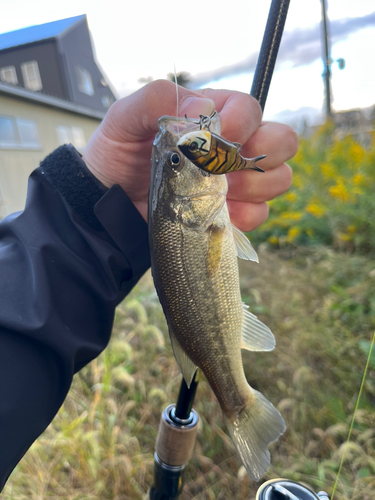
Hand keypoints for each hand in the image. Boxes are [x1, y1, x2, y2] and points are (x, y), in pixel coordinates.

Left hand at [83, 80, 297, 229]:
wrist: (113, 201)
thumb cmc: (119, 153)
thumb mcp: (126, 118)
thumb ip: (158, 99)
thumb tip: (201, 109)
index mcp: (213, 115)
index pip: (250, 109)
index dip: (241, 123)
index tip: (214, 140)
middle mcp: (232, 146)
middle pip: (281, 141)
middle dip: (260, 154)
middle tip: (224, 168)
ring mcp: (236, 181)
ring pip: (279, 178)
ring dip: (253, 187)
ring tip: (216, 192)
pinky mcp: (233, 212)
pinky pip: (260, 213)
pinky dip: (242, 216)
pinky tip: (215, 215)